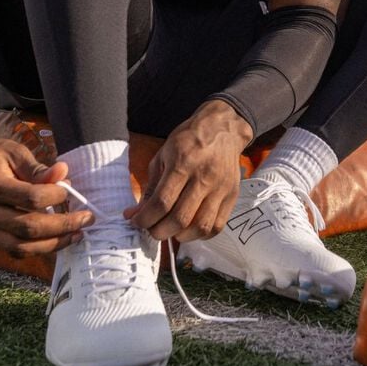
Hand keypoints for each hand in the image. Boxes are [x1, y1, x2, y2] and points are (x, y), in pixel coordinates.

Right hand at [0, 133, 93, 256]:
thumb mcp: (14, 152)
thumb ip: (38, 168)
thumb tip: (63, 173)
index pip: (30, 198)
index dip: (55, 196)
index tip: (70, 189)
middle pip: (27, 227)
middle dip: (62, 225)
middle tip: (87, 218)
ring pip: (21, 246)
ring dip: (54, 243)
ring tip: (77, 235)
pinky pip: (14, 250)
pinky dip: (38, 249)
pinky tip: (57, 240)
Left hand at [125, 100, 252, 241]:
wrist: (222, 128)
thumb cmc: (188, 140)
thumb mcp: (162, 156)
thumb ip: (150, 188)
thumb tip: (133, 214)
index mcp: (182, 163)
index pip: (162, 202)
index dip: (145, 218)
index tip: (137, 222)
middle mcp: (203, 177)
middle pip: (180, 218)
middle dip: (160, 231)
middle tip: (152, 229)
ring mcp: (220, 188)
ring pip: (200, 226)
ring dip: (180, 237)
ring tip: (171, 231)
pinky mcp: (232, 196)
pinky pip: (217, 226)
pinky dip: (201, 235)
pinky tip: (190, 230)